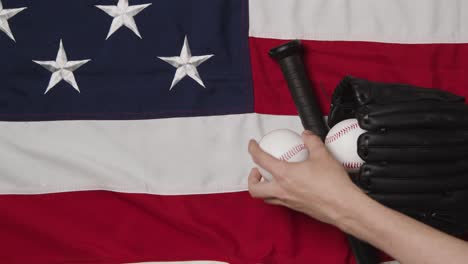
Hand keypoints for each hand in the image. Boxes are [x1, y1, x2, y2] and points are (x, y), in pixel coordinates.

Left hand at [248, 130, 363, 226]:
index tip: (253, 145)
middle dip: (252, 178)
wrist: (344, 207)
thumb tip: (306, 135)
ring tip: (270, 179)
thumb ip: (312, 141)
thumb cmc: (333, 185)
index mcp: (284, 175)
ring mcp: (289, 202)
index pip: (261, 160)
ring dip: (263, 188)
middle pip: (255, 189)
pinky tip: (289, 186)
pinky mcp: (297, 208)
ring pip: (266, 198)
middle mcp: (282, 191)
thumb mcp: (322, 155)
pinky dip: (278, 194)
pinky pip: (280, 202)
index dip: (253, 150)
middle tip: (257, 170)